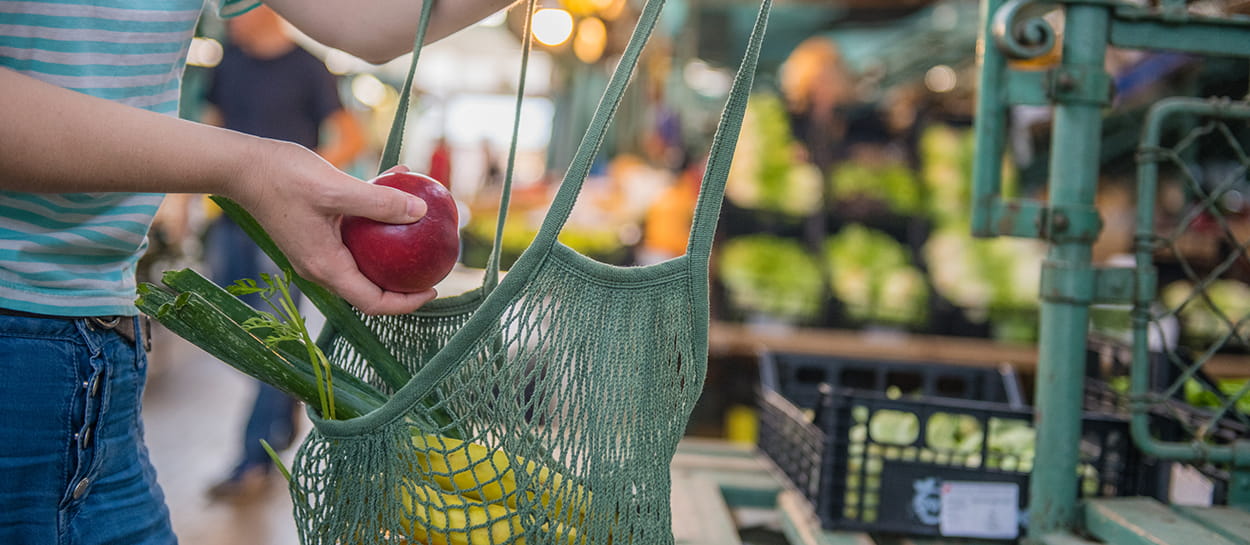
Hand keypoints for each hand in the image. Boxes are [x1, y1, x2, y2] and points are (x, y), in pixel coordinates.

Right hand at [229, 141, 436, 314]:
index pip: (373, 302)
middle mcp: (321, 266)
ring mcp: (317, 250)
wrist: (241, 166)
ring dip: (391, 247)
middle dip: (403, 281)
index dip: (406, 302)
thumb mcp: (336, 189)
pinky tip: (395, 187)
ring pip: (363, 260)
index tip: (433, 289)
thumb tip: (421, 212)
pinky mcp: (315, 232)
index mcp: (326, 266)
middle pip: (370, 287)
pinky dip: (374, 220)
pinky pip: (353, 235)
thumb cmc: (283, 177)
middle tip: (431, 264)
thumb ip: (379, 202)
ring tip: (419, 228)